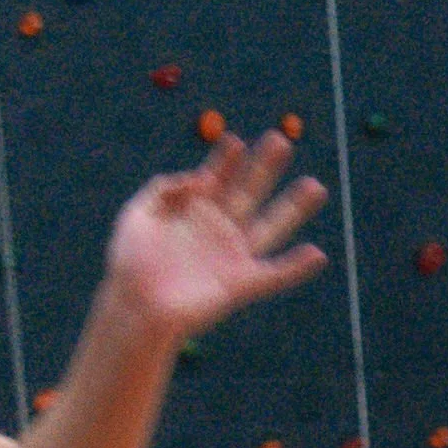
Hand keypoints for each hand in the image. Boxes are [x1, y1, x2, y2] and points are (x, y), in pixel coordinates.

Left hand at [105, 130, 326, 343]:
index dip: (225, 159)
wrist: (133, 307)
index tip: (234, 140)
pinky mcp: (240, 285)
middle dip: (264, 166)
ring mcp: (232, 256)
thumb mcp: (135, 217)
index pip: (216, 177)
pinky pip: (275, 275)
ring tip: (315, 185)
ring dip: (294, 207)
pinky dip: (296, 267)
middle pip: (249, 192)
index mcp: (194, 212)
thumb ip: (160, 190)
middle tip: (280, 140)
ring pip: (272, 226)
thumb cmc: (130, 265)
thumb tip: (194, 176)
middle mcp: (218, 230)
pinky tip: (317, 254)